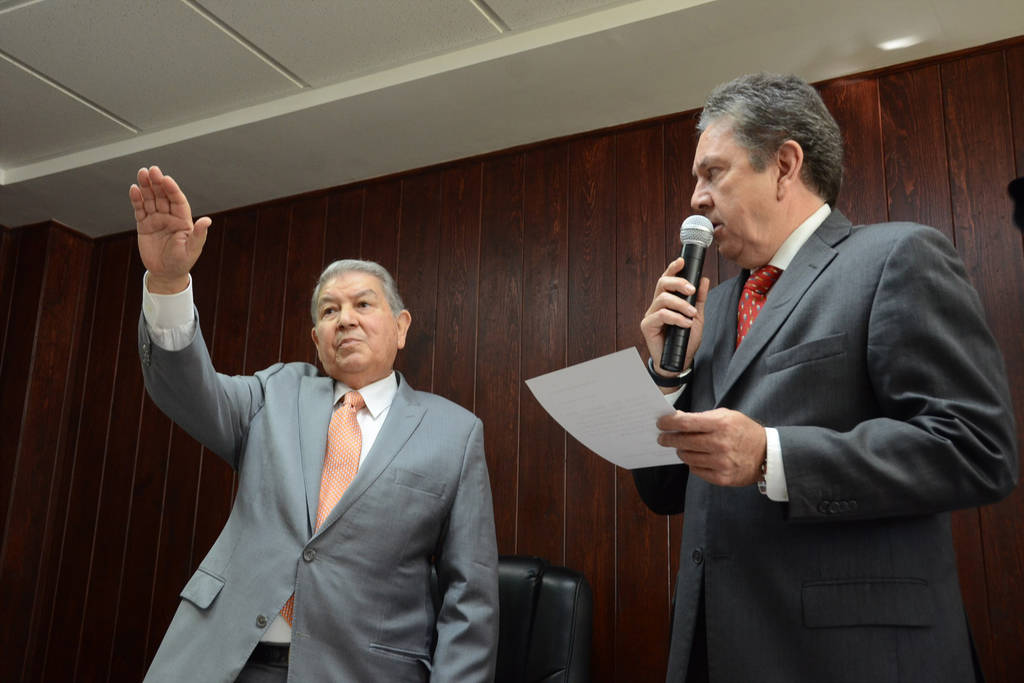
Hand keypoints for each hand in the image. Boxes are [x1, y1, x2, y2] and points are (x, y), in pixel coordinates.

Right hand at [129, 166, 210, 292]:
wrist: (166, 273)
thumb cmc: (182, 261)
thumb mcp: (192, 249)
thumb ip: (198, 234)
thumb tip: (207, 220)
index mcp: (183, 220)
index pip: (178, 200)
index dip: (172, 190)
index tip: (166, 179)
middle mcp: (169, 217)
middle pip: (163, 196)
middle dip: (158, 183)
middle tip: (152, 170)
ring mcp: (156, 219)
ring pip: (150, 199)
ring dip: (146, 187)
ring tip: (142, 173)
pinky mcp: (144, 225)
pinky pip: (139, 210)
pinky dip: (136, 199)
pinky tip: (134, 189)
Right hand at [640, 257, 709, 375]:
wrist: (680, 361)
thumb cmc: (686, 340)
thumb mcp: (697, 317)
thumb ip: (699, 299)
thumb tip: (704, 279)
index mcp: (667, 301)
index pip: (667, 280)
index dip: (672, 269)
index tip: (681, 261)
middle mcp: (656, 305)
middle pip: (662, 284)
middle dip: (678, 283)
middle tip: (692, 290)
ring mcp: (650, 315)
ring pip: (663, 299)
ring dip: (681, 304)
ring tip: (691, 314)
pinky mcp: (647, 326)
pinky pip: (661, 315)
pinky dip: (676, 318)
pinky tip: (685, 324)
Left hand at [656, 408, 765, 486]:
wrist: (768, 454)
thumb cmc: (744, 431)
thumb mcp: (727, 416)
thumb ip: (702, 417)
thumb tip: (677, 417)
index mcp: (721, 425)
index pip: (686, 423)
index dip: (669, 423)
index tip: (661, 423)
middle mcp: (720, 444)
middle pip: (683, 442)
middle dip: (669, 439)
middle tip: (663, 438)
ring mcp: (721, 463)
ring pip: (687, 457)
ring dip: (681, 451)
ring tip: (682, 447)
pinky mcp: (722, 478)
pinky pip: (696, 470)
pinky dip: (693, 464)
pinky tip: (696, 458)